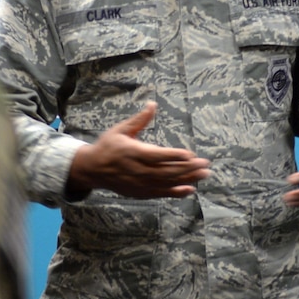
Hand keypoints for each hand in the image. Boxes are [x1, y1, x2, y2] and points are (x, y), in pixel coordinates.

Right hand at [65, 102, 209, 199]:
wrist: (92, 169)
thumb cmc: (108, 146)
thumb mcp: (120, 130)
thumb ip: (139, 120)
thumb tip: (153, 104)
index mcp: (133, 153)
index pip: (157, 156)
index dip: (174, 156)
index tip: (190, 154)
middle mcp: (138, 170)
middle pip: (167, 171)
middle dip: (188, 168)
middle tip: (206, 165)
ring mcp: (140, 184)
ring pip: (167, 183)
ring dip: (187, 179)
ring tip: (204, 175)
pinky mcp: (141, 192)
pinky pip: (161, 193)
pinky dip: (176, 192)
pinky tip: (190, 189)